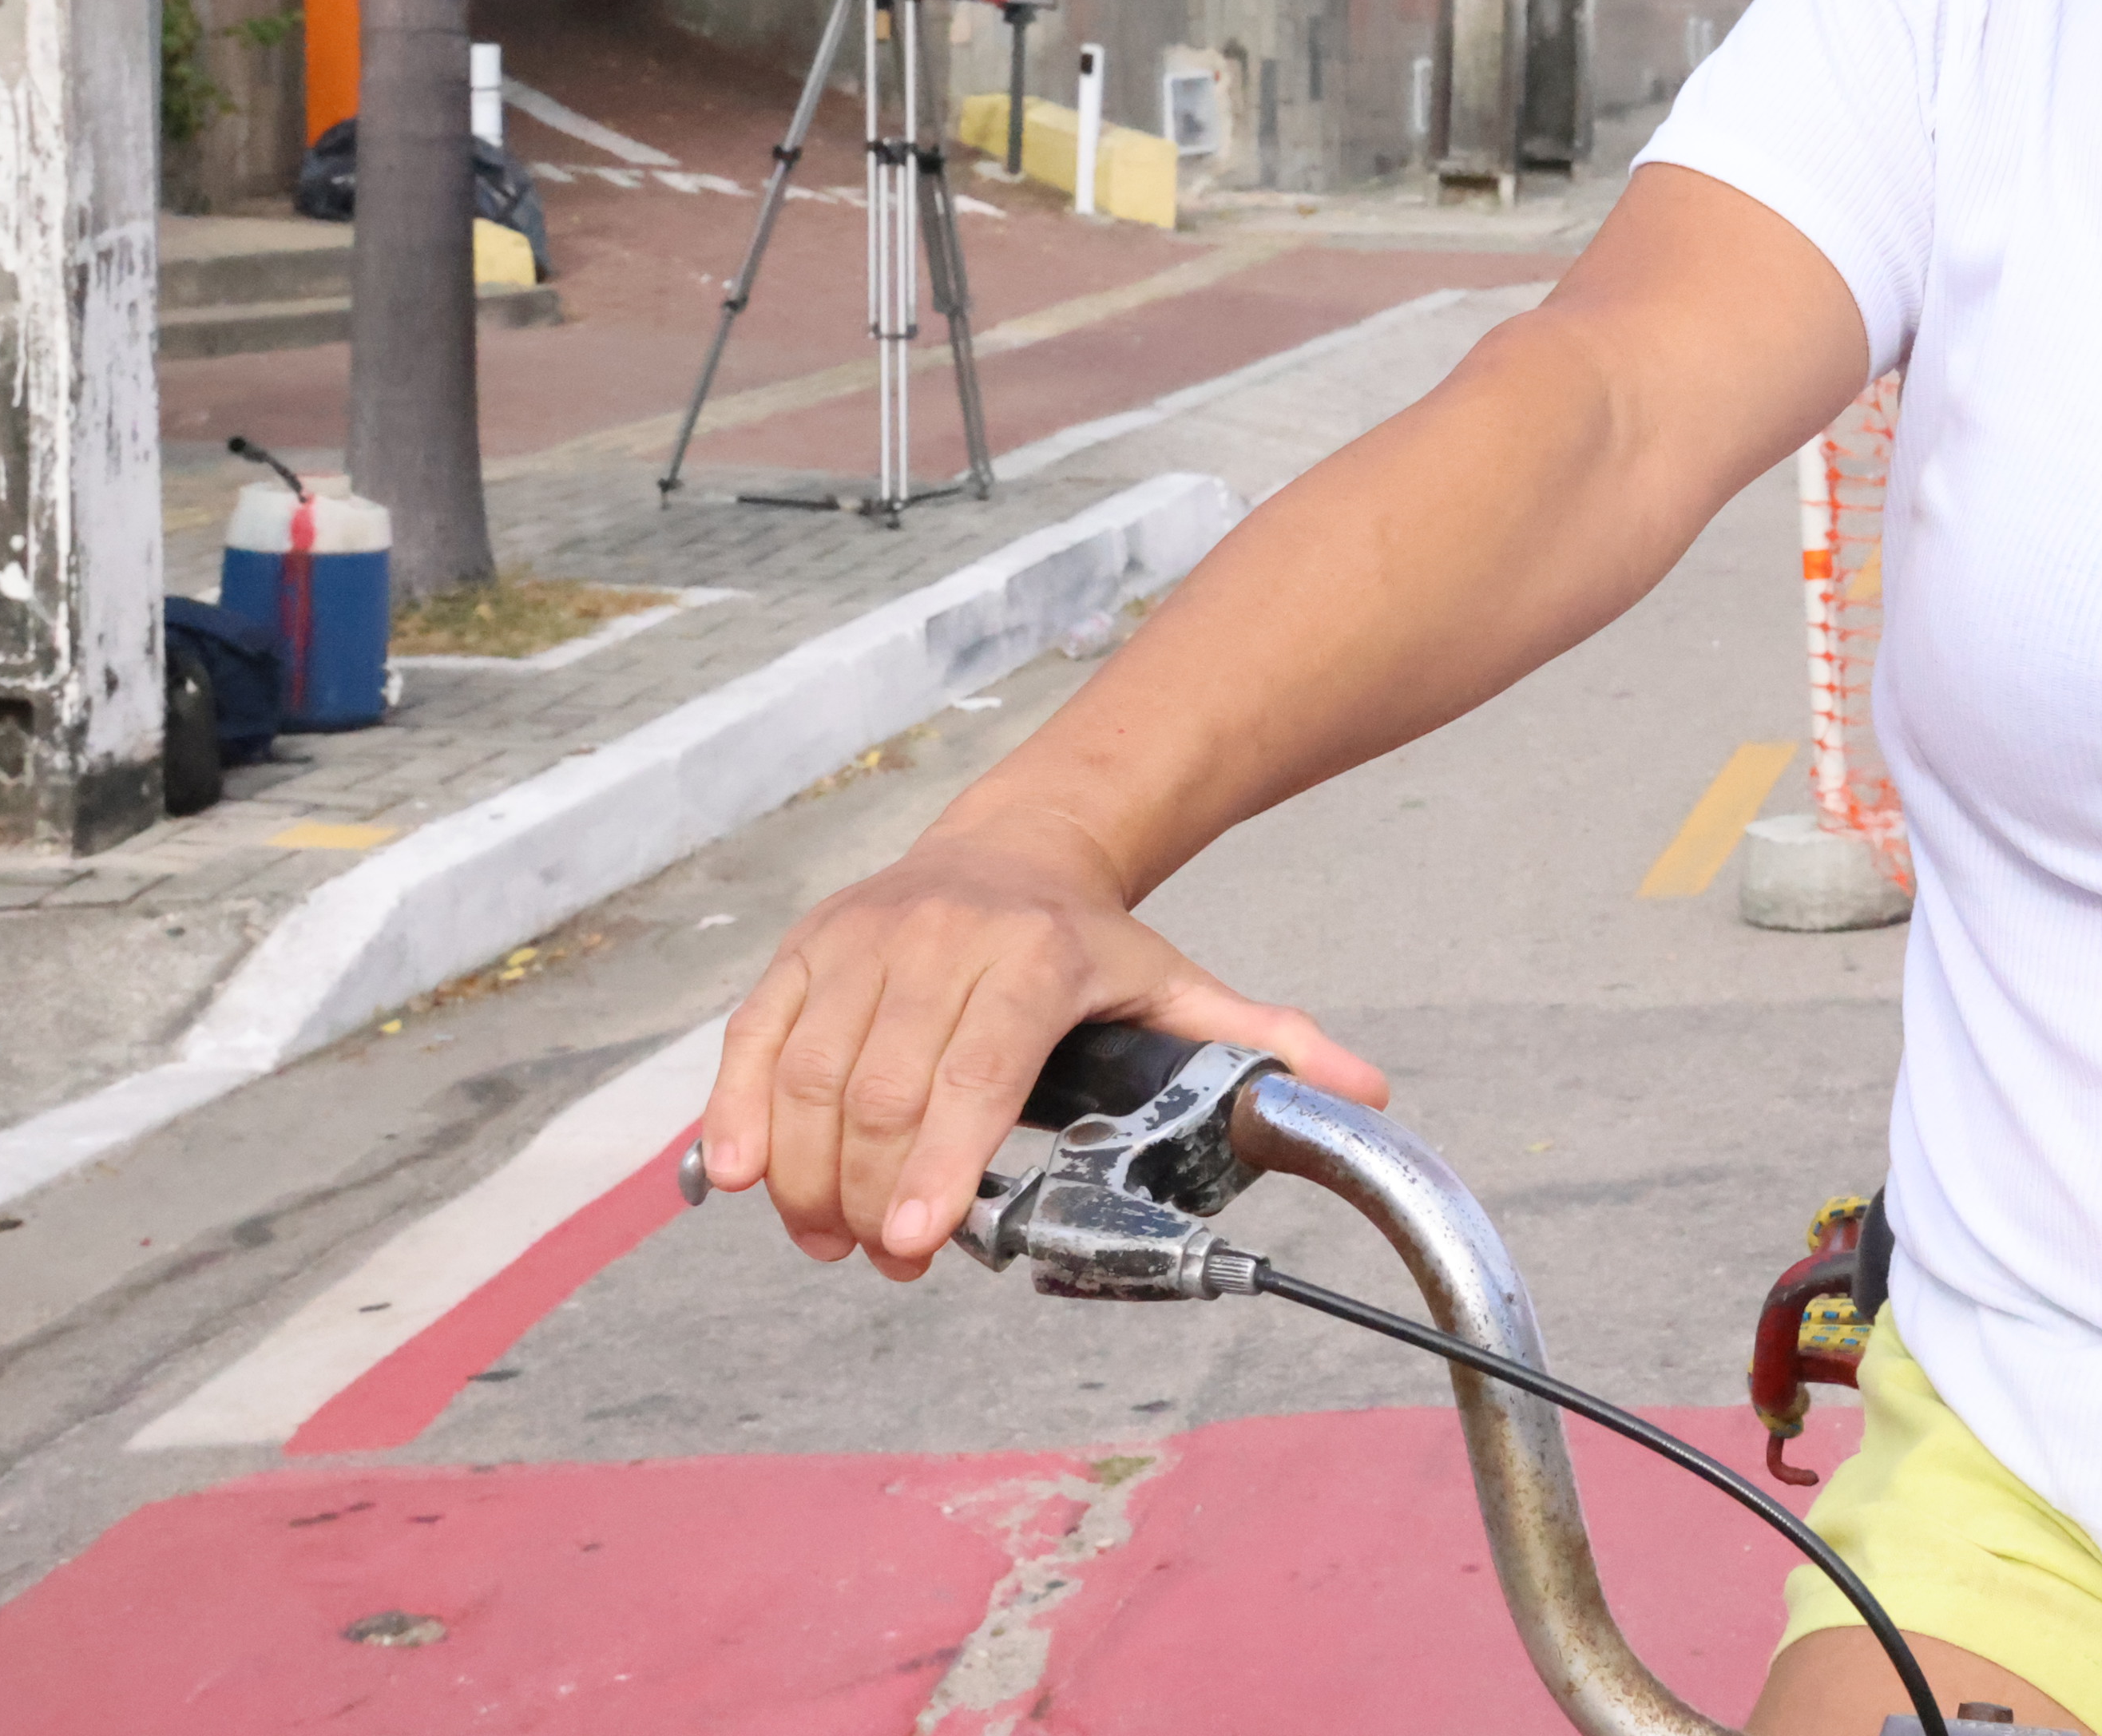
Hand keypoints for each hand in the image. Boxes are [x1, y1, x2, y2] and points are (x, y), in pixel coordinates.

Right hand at [697, 809, 1387, 1280]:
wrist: (1019, 841)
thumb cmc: (1092, 943)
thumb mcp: (1179, 986)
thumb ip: (1262, 1046)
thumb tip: (1368, 1092)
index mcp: (1033, 956)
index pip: (976, 1071)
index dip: (937, 1161)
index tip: (915, 1240)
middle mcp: (938, 938)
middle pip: (884, 1088)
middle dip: (872, 1192)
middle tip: (886, 1259)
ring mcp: (862, 941)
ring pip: (809, 1074)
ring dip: (807, 1174)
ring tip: (827, 1239)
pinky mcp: (805, 950)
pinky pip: (752, 1038)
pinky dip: (734, 1111)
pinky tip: (739, 1178)